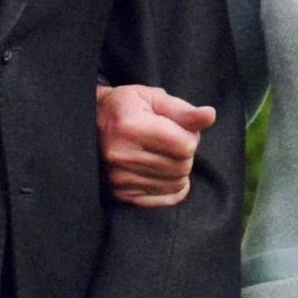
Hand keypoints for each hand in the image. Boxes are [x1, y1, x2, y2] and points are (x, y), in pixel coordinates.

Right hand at [96, 83, 215, 206]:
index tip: (179, 127)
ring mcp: (119, 178)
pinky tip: (164, 173)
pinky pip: (163, 199)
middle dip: (185, 152)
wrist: (88, 126)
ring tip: (164, 154)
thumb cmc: (124, 107)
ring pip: (176, 184)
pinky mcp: (120, 194)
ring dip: (179, 169)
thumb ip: (182, 110)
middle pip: (182, 165)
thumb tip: (209, 116)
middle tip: (172, 140)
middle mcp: (122, 155)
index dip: (191, 134)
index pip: (185, 144)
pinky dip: (171, 188)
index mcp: (131, 126)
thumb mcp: (151, 98)